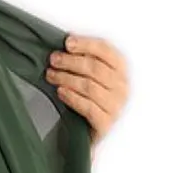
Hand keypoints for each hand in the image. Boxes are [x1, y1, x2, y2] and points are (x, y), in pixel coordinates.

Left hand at [45, 34, 129, 159]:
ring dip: (67, 78)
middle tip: (53, 60)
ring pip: (90, 87)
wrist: (85, 134)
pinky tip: (60, 92)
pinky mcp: (106, 124)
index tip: (67, 42)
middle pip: (95, 68)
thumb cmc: (87, 99)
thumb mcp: (88, 75)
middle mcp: (122, 88)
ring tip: (51, 75)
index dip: (86, 44)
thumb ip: (82, 57)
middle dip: (71, 62)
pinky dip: (72, 98)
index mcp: (120, 70)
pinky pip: (88, 107)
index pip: (106, 51)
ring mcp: (116, 107)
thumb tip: (69, 38)